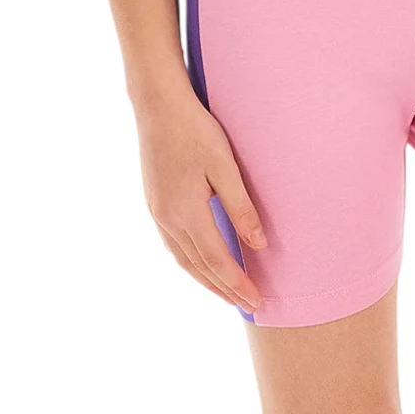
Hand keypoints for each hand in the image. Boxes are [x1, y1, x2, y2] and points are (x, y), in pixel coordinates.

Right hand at [133, 87, 268, 312]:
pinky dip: (190, 263)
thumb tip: (259, 245)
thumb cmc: (195, 131)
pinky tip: (201, 266)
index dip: (239, 283)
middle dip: (225, 289)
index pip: (218, 260)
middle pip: (200, 266)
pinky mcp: (155, 205)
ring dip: (207, 280)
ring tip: (227, 295)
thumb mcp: (225, 167)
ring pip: (184, 260)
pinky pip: (173, 246)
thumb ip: (241, 208)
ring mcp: (158, 213)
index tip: (258, 301)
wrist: (159, 106)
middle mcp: (168, 219)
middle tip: (249, 307)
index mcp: (187, 212)